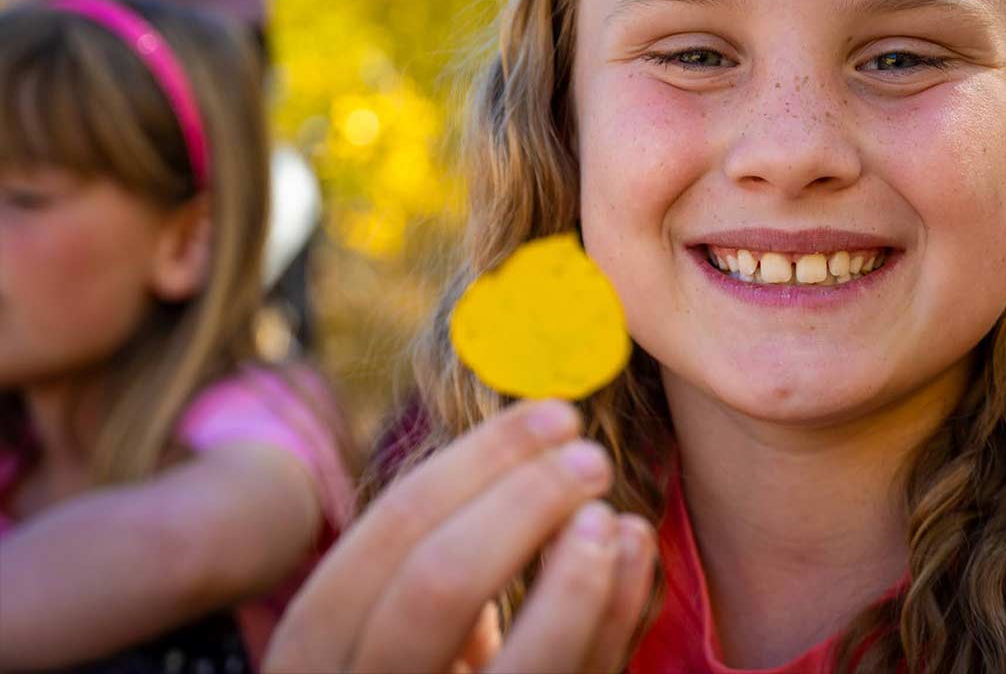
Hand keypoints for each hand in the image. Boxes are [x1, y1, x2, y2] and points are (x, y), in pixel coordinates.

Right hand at [264, 400, 656, 672]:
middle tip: (590, 454)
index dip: (481, 460)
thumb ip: (431, 554)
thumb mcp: (390, 620)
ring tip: (610, 513)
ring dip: (577, 576)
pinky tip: (633, 551)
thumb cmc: (407, 669)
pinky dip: (614, 618)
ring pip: (523, 666)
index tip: (553, 413)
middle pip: (439, 584)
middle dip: (525, 503)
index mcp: (315, 646)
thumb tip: (538, 448)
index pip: (392, 531)